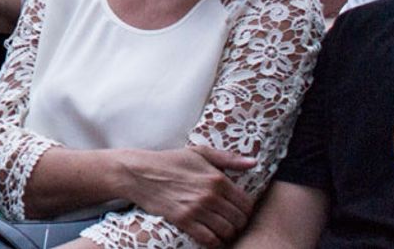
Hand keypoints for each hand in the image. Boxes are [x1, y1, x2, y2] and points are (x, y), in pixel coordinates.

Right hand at [120, 145, 255, 247]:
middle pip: (239, 220)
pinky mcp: (184, 220)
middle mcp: (210, 195)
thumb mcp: (199, 153)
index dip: (246, 210)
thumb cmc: (169, 161)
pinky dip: (214, 241)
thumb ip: (228, 158)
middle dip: (238, 223)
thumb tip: (254, 163)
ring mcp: (197, 209)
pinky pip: (210, 239)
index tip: (238, 210)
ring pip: (227, 231)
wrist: (139, 173)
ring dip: (227, 233)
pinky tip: (211, 236)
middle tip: (230, 222)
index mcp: (217, 178)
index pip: (246, 203)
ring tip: (221, 229)